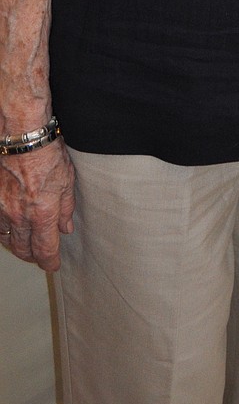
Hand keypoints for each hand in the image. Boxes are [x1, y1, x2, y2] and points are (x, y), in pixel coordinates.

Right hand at [0, 139, 75, 271]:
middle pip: (23, 249)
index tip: (53, 265)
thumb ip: (65, 209)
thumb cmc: (48, 155)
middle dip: (33, 257)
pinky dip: (4, 232)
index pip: (45, 249)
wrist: (22, 138)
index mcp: (42, 214)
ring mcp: (3, 210)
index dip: (49, 261)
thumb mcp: (67, 181)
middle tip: (39, 258)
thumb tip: (65, 228)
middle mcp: (20, 216)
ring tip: (24, 247)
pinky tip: (9, 231)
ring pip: (7, 239)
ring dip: (17, 246)